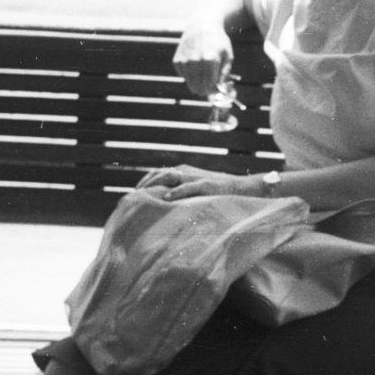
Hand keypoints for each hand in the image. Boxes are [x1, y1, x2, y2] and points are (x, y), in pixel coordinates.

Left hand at [137, 164, 264, 200]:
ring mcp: (195, 177)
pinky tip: (166, 198)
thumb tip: (162, 203)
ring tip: (145, 195)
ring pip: (170, 176)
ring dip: (155, 185)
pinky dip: (176, 191)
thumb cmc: (216, 192)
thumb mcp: (195, 189)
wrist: (240, 188)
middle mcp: (186, 171)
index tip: (135, 193)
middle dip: (145, 184)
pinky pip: (187, 186)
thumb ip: (180, 191)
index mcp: (182, 171)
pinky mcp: (206, 184)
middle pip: (159, 173)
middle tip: (135, 196)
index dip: (144, 181)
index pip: (157, 173)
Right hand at [173, 24, 233, 97]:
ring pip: (191, 85)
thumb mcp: (228, 56)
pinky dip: (190, 75)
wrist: (201, 26)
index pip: (210, 87)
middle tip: (211, 86)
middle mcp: (195, 62)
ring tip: (205, 73)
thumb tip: (222, 91)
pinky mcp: (177, 61)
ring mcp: (184, 62)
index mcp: (210, 61)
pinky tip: (196, 65)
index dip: (214, 93)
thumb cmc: (218, 42)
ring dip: (198, 83)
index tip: (217, 93)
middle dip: (206, 91)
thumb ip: (225, 75)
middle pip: (199, 88)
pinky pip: (184, 77)